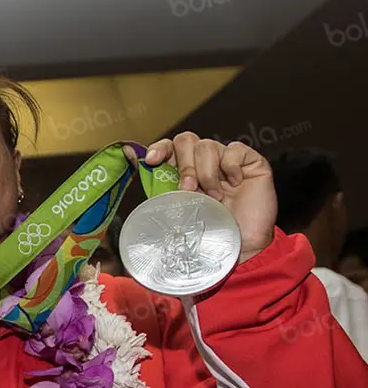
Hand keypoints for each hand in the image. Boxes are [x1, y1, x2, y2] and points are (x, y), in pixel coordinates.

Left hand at [124, 132, 276, 262]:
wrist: (242, 246)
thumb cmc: (212, 230)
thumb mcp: (180, 212)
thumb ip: (163, 194)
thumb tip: (138, 177)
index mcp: (184, 171)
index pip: (168, 148)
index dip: (159, 148)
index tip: (152, 160)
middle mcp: (203, 162)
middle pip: (185, 141)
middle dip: (184, 164)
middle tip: (188, 188)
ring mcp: (226, 159)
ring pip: (207, 145)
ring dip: (207, 173)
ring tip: (214, 196)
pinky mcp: (249, 160)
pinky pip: (234, 149)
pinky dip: (231, 167)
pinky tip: (235, 183)